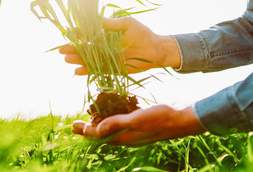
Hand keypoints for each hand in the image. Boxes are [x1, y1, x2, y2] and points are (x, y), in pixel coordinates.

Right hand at [59, 17, 180, 74]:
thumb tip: (94, 16)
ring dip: (78, 60)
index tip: (69, 32)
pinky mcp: (112, 69)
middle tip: (61, 50)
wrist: (156, 50)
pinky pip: (98, 70)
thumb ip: (111, 23)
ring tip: (67, 59)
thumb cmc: (143, 33)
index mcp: (106, 34)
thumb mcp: (126, 24)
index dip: (79, 34)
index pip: (89, 34)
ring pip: (89, 60)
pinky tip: (77, 71)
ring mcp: (108, 58)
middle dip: (73, 49)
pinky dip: (88, 71)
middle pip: (86, 48)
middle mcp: (105, 47)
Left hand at [71, 105, 204, 145]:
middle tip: (76, 125)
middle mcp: (126, 137)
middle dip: (88, 130)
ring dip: (99, 126)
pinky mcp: (139, 127)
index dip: (85, 131)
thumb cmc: (158, 118)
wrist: (179, 121)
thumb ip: (116, 124)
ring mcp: (133, 133)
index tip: (73, 125)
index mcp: (123, 137)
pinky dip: (112, 121)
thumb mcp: (136, 119)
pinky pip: (121, 126)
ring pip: (111, 131)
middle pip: (102, 135)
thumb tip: (96, 130)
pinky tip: (111, 114)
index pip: (98, 136)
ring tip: (90, 119)